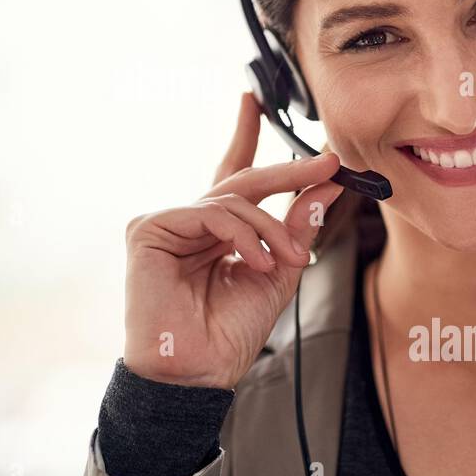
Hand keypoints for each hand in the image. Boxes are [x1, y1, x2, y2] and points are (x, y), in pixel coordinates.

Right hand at [122, 91, 344, 389]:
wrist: (197, 372)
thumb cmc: (228, 334)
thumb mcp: (278, 272)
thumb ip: (297, 227)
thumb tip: (326, 188)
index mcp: (215, 233)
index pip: (232, 174)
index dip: (244, 136)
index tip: (256, 102)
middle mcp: (189, 222)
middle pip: (241, 180)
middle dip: (288, 171)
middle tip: (327, 165)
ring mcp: (166, 223)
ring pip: (231, 199)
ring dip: (271, 226)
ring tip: (291, 259)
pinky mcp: (148, 229)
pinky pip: (210, 213)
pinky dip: (242, 235)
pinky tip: (256, 262)